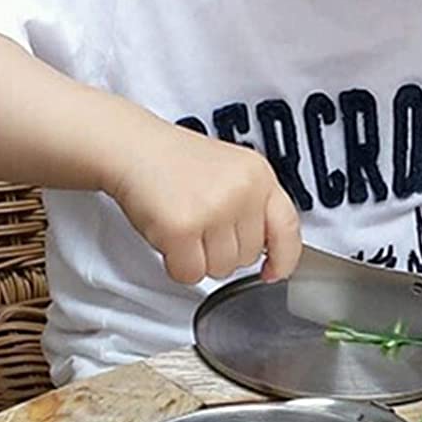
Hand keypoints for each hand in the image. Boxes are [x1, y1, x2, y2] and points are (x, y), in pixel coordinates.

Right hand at [107, 116, 301, 285]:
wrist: (132, 147)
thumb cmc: (176, 163)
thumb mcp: (231, 173)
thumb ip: (254, 206)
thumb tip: (270, 254)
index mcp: (259, 174)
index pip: (288, 227)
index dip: (284, 257)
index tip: (273, 271)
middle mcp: (242, 191)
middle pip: (249, 256)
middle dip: (222, 250)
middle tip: (199, 222)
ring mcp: (214, 209)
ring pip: (221, 270)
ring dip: (198, 258)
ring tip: (184, 224)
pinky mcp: (183, 229)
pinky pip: (190, 274)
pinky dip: (176, 265)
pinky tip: (168, 236)